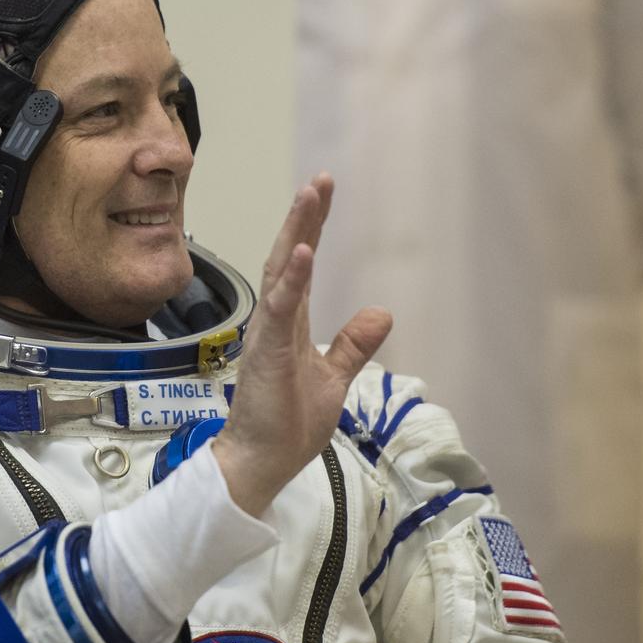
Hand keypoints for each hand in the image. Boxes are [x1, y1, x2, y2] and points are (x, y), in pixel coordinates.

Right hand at [212, 174, 391, 515]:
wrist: (261, 461)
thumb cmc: (288, 424)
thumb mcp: (333, 378)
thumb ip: (353, 344)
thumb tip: (382, 312)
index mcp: (291, 325)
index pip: (302, 267)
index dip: (312, 228)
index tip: (324, 192)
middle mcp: (276, 321)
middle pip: (288, 257)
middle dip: (304, 218)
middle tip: (321, 180)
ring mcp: (269, 335)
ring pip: (280, 273)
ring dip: (295, 234)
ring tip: (310, 196)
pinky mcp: (267, 353)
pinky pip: (280, 310)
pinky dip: (291, 280)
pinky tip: (301, 253)